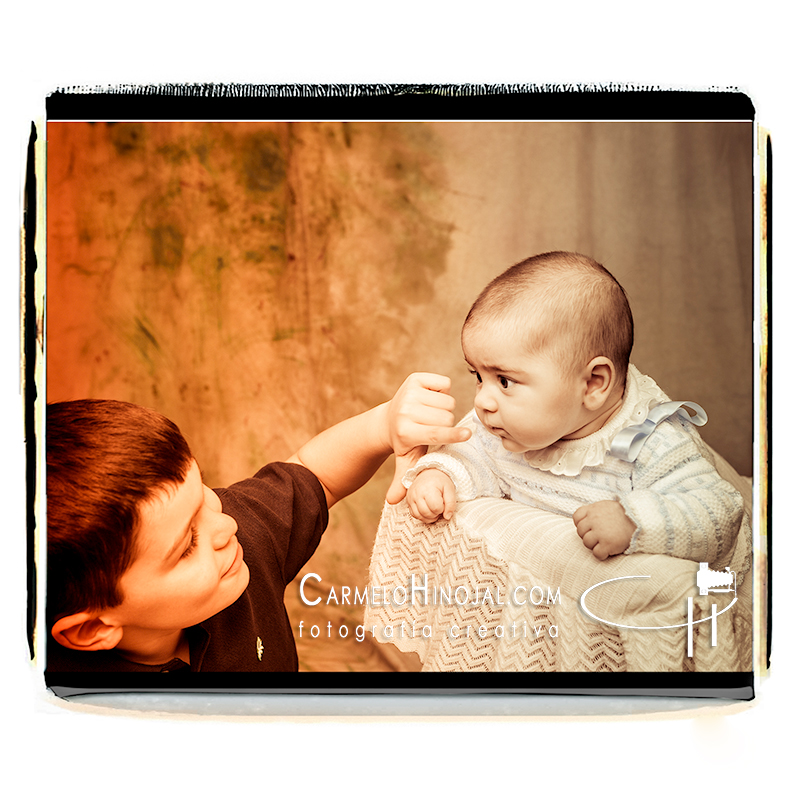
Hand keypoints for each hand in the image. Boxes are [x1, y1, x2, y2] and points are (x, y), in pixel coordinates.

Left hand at [384, 373, 470, 503]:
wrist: (389, 419)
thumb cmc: (406, 442)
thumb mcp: (406, 461)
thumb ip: (403, 480)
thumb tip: (393, 502)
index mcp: (406, 431)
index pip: (435, 434)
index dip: (453, 436)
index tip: (467, 435)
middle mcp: (406, 411)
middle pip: (447, 417)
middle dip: (447, 423)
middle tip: (434, 426)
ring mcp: (409, 392)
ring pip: (448, 401)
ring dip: (445, 408)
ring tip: (432, 414)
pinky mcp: (414, 378)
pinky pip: (443, 383)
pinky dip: (442, 389)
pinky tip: (431, 398)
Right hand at [407, 469, 456, 522]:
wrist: (428, 472)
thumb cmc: (440, 481)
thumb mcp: (450, 489)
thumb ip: (451, 503)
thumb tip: (447, 517)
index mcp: (428, 489)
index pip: (436, 508)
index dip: (442, 508)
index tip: (443, 503)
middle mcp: (417, 493)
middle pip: (427, 513)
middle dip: (435, 513)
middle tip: (439, 506)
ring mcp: (411, 497)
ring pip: (419, 516)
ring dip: (429, 517)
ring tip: (434, 509)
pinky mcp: (408, 500)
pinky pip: (414, 514)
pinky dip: (422, 516)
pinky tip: (427, 510)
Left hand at [573, 500, 635, 560]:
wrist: (640, 519)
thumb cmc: (623, 514)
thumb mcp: (606, 506)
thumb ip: (594, 511)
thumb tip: (585, 520)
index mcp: (593, 509)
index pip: (577, 517)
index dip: (582, 524)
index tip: (590, 527)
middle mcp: (594, 520)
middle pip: (580, 531)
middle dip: (588, 535)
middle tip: (600, 536)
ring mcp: (600, 532)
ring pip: (586, 543)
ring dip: (594, 545)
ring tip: (604, 542)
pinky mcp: (607, 544)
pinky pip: (596, 553)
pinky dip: (601, 554)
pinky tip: (608, 550)